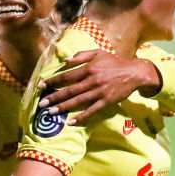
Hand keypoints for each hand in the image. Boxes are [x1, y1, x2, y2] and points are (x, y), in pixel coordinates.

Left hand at [38, 50, 159, 123]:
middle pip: (69, 90)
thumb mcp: (98, 53)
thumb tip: (65, 60)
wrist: (134, 72)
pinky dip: (81, 117)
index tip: (41, 86)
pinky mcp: (106, 101)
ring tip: (51, 113)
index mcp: (89, 69)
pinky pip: (91, 110)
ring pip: (78, 101)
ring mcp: (99, 92)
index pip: (66, 76)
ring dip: (63, 107)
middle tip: (41, 103)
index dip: (53, 81)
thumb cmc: (114, 62)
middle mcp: (92, 81)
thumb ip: (81, 55)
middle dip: (54, 97)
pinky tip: (71, 122)